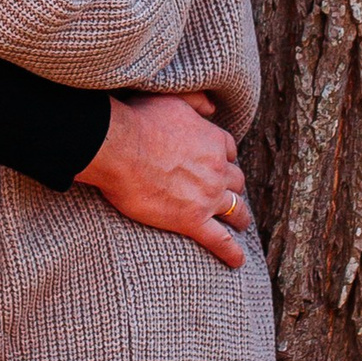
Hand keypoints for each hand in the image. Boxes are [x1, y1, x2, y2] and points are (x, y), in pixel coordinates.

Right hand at [77, 91, 249, 268]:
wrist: (121, 148)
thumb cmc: (140, 121)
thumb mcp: (173, 99)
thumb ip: (196, 100)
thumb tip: (212, 107)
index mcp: (213, 140)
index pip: (229, 151)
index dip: (224, 158)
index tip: (218, 164)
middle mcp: (217, 169)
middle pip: (236, 181)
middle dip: (233, 187)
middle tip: (228, 194)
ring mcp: (208, 197)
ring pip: (236, 210)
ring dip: (240, 216)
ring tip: (241, 222)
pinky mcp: (192, 221)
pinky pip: (220, 241)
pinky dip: (231, 252)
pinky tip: (237, 261)